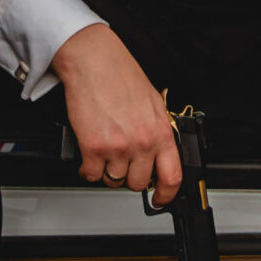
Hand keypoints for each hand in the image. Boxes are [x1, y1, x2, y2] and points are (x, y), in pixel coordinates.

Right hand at [52, 24, 181, 206]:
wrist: (93, 61)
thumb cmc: (120, 76)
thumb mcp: (152, 103)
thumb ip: (156, 130)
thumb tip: (157, 153)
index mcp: (160, 132)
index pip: (172, 176)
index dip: (166, 194)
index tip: (160, 199)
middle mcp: (142, 142)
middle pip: (138, 183)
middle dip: (128, 177)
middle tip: (121, 163)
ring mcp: (119, 147)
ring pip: (114, 180)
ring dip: (107, 172)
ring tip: (104, 154)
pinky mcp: (94, 147)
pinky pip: (92, 175)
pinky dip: (88, 169)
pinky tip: (89, 156)